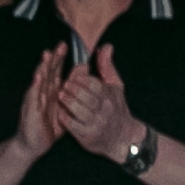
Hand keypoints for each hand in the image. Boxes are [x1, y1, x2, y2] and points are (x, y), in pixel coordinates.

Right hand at [16, 43, 65, 161]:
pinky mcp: (30, 111)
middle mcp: (42, 93)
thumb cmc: (48, 126)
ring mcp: (35, 100)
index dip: (59, 59)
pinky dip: (35, 87)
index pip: (55, 72)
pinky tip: (38, 78)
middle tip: (60, 45)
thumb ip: (72, 91)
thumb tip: (81, 74)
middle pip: (47, 72)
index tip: (66, 46)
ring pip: (39, 81)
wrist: (33, 144)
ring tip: (47, 55)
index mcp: (50, 92)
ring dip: (43, 68)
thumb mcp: (64, 108)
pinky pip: (33, 98)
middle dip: (53, 59)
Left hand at [58, 44, 139, 164]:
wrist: (123, 138)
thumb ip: (107, 66)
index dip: (81, 79)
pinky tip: (61, 112)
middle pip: (85, 96)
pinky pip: (72, 125)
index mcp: (109, 97)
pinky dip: (65, 117)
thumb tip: (106, 46)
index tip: (74, 76)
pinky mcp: (87, 136)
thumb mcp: (116, 86)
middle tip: (64, 85)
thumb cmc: (116, 110)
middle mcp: (104, 110)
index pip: (94, 84)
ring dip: (67, 101)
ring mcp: (95, 123)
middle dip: (72, 89)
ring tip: (61, 96)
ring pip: (78, 109)